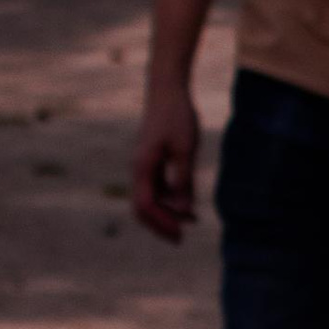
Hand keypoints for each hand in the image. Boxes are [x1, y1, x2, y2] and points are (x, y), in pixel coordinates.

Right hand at [132, 77, 200, 241]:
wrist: (167, 90)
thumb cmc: (177, 116)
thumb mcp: (185, 148)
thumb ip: (183, 180)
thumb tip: (184, 210)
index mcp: (142, 166)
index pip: (145, 205)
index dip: (161, 223)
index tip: (180, 234)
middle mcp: (138, 169)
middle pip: (142, 207)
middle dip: (160, 224)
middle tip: (180, 239)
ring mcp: (143, 165)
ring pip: (149, 199)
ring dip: (166, 212)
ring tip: (190, 222)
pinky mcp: (151, 160)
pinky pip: (156, 187)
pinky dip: (169, 199)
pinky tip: (187, 204)